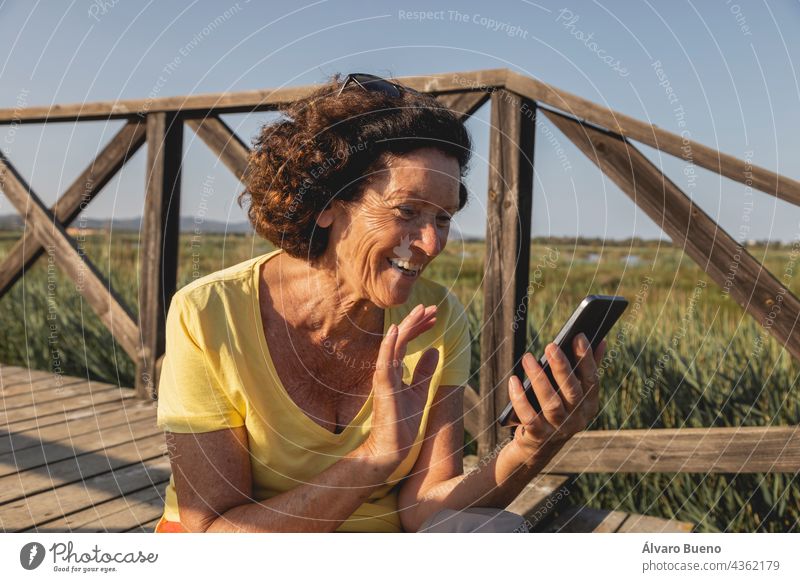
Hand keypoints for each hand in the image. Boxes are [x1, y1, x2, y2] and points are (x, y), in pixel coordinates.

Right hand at [362, 304, 439, 467]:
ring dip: (408, 326)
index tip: (434, 317)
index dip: (419, 327)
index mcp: (394, 370)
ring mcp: (383, 377)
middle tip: (432, 308)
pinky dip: (389, 345)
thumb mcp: (419, 392)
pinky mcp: (383, 387)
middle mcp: (386, 369)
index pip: (406, 342)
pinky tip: (396, 330)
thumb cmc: (402, 423)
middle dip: (416, 321)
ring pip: (394, 345)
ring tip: (421, 312)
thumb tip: (433, 350)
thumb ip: (424, 372)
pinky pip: (385, 362)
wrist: (391, 449)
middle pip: (400, 338)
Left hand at [507, 334, 605, 463]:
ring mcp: (558, 430)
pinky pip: (529, 417)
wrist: (536, 448)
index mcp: (589, 405)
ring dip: (539, 379)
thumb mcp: (572, 393)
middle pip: (571, 391)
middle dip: (562, 367)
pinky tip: (513, 380)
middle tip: (551, 345)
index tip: (579, 336)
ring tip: (528, 358)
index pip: (592, 380)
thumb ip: (586, 369)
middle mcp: (577, 419)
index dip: (587, 358)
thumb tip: (600, 340)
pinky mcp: (538, 437)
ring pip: (551, 403)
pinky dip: (520, 399)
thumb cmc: (555, 411)